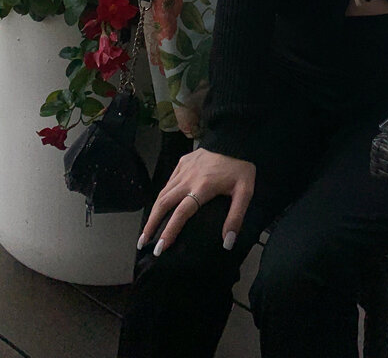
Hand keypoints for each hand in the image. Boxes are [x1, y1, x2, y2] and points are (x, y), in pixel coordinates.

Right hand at [137, 147, 255, 255]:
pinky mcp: (183, 161)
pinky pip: (169, 181)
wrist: (237, 139)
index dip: (169, 232)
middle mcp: (188, 179)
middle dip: (151, 224)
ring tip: (147, 229)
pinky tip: (160, 205)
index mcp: (202, 188)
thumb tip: (227, 242)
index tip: (160, 248)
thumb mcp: (245, 192)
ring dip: (153, 212)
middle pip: (163, 204)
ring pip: (163, 192)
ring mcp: (184, 169)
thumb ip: (236, 217)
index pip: (181, 214)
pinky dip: (162, 195)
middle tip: (143, 242)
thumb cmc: (240, 167)